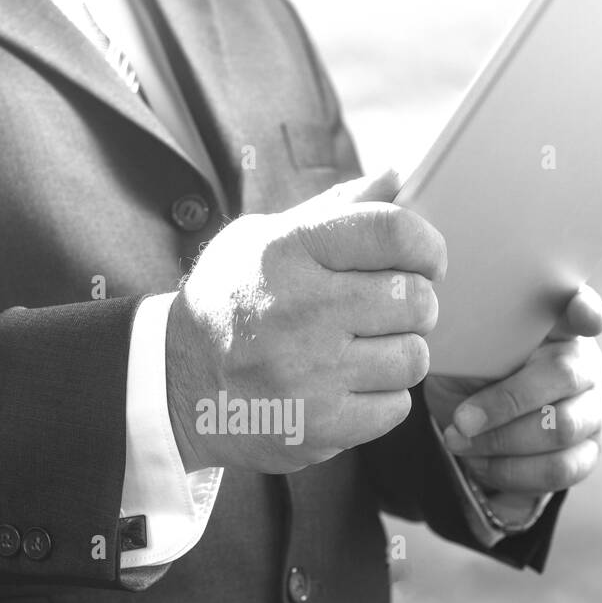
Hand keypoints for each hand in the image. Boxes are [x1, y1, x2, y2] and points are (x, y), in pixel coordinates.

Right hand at [166, 170, 445, 472]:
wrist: (174, 383)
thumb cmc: (228, 303)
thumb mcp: (261, 239)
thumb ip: (333, 210)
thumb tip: (394, 176)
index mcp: (290, 252)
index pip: (393, 233)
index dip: (427, 246)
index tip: (426, 262)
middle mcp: (302, 310)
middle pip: (415, 300)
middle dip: (414, 305)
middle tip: (389, 312)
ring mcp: (311, 374)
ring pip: (412, 358)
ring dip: (398, 354)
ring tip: (365, 351)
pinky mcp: (318, 426)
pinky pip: (396, 409)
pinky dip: (382, 399)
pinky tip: (350, 387)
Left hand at [426, 284, 601, 493]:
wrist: (469, 429)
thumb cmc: (468, 377)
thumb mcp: (460, 354)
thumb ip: (468, 341)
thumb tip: (447, 337)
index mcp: (553, 327)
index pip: (580, 307)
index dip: (585, 310)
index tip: (585, 319)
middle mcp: (582, 364)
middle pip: (562, 376)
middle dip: (505, 402)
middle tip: (461, 419)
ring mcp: (591, 409)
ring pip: (560, 429)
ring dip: (501, 441)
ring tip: (459, 441)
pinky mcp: (586, 453)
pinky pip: (558, 469)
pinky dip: (510, 471)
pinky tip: (479, 462)